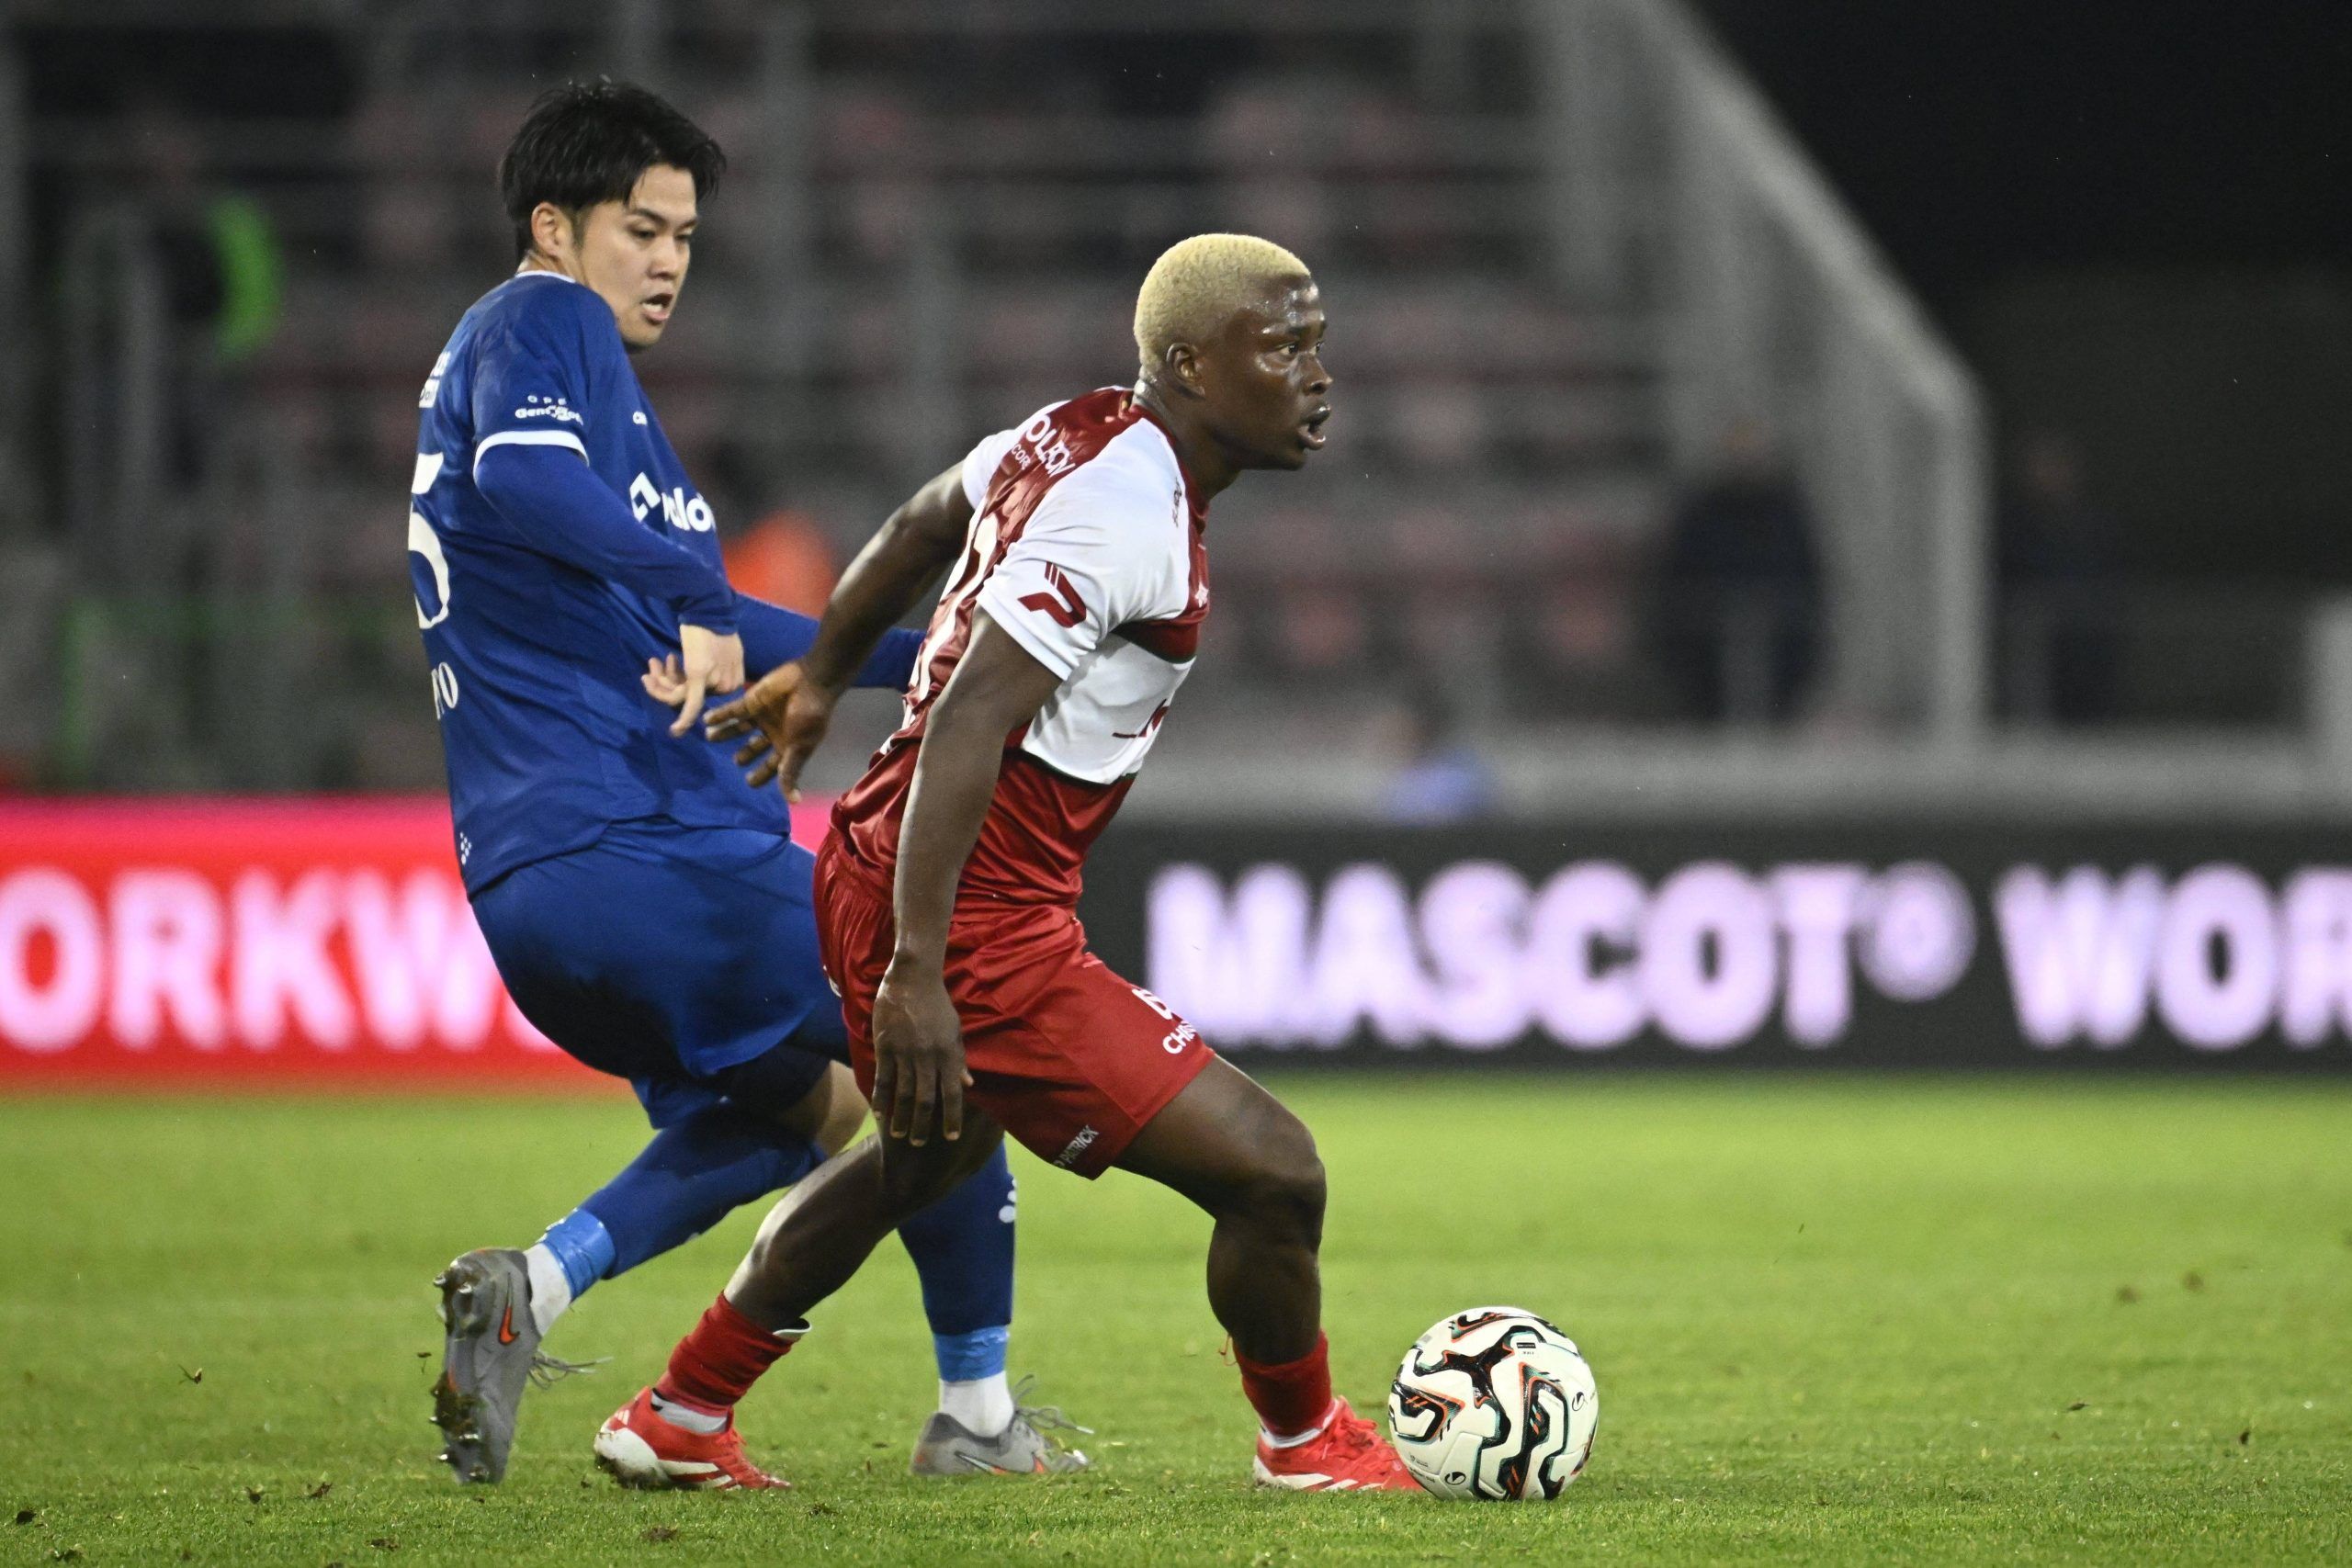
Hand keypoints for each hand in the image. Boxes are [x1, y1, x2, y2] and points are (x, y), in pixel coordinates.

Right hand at [653, 624, 743, 736]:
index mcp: (735, 681)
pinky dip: (683, 719)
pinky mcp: (698, 676)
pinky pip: (689, 703)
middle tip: (653, 663)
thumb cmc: (712, 625)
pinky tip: (675, 731)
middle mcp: (727, 685)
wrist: (707, 609)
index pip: (704, 694)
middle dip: (667, 681)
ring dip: (660, 684)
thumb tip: (702, 677)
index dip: (680, 681)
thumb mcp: (723, 650)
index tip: (670, 663)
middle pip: (691, 695)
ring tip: (652, 663)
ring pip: (682, 697)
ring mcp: (713, 681)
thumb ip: (717, 667)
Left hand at [702, 661, 841, 801]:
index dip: (761, 774)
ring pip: (740, 729)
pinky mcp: (752, 701)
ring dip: (725, 733)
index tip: (749, 782)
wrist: (810, 681)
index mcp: (787, 745)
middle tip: (736, 761)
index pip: (772, 765)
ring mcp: (762, 716)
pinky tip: (706, 720)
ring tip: (710, 737)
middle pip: (755, 747)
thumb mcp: (799, 747)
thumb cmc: (808, 717)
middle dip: (745, 754)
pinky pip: (732, 710)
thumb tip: (793, 802)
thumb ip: (790, 771)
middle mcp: (773, 732)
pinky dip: (720, 715)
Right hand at [869, 957, 969, 1145]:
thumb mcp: (955, 1030)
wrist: (913, 979)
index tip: (951, 1137)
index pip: (952, 1093)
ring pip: (902, 1093)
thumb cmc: (938, 1004)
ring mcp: (905, 1053)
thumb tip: (967, 1085)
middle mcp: (928, 1057)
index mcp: (948, 1054)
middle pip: (924, 1099)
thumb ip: (959, 1059)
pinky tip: (879, 1113)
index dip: (951, 1117)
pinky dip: (881, 1098)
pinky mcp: (885, 1047)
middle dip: (922, 1124)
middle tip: (918, 1143)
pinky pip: (882, 1078)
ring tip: (899, 1134)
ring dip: (900, 1117)